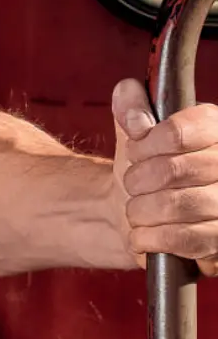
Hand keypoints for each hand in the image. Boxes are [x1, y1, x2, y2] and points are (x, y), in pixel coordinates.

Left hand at [112, 78, 217, 274]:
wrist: (140, 215)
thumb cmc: (144, 170)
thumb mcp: (134, 133)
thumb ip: (131, 108)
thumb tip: (129, 99)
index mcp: (215, 127)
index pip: (178, 132)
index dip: (145, 144)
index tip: (136, 150)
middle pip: (172, 171)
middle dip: (138, 180)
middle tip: (133, 183)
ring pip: (175, 206)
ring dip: (140, 210)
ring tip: (136, 209)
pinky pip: (182, 238)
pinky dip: (149, 237)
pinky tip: (141, 233)